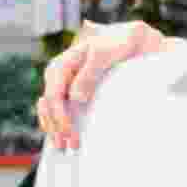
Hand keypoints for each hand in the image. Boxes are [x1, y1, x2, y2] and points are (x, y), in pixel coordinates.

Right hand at [37, 20, 166, 149]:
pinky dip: (61, 123)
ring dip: (56, 128)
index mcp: (63, 64)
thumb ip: (89, 73)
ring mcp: (68, 85)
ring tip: (65, 146)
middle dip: (57, 127)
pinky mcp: (77, 91)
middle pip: (50, 106)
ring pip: (52, 110)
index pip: (54, 95)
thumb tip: (74, 98)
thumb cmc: (120, 42)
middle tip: (69, 145)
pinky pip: (62, 109)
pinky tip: (65, 136)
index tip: (69, 133)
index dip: (59, 116)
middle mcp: (61, 76)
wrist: (135, 40)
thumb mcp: (105, 53)